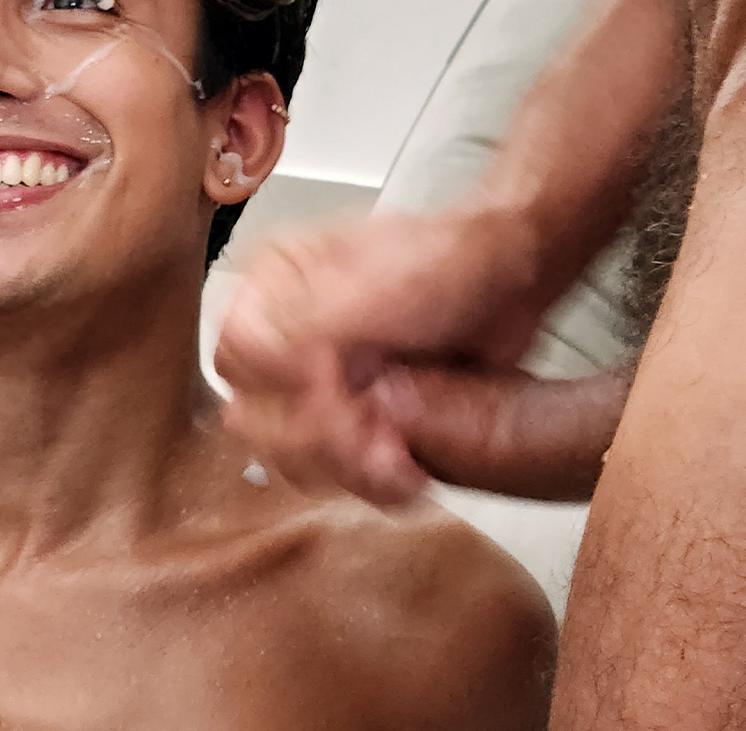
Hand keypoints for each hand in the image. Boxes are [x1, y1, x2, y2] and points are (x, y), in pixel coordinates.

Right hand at [214, 208, 625, 503]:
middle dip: (318, 440)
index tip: (337, 389)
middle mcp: (281, 341)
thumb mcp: (366, 282)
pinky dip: (372, 483)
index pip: (237, 359)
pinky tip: (405, 472)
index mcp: (268, 291)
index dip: (282, 385)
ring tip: (399, 461)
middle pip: (256, 418)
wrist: (507, 279)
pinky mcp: (350, 424)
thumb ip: (304, 325)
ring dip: (347, 469)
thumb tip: (257, 370)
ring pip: (290, 457)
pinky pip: (337, 474)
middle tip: (375, 438)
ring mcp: (314, 387)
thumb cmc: (444, 261)